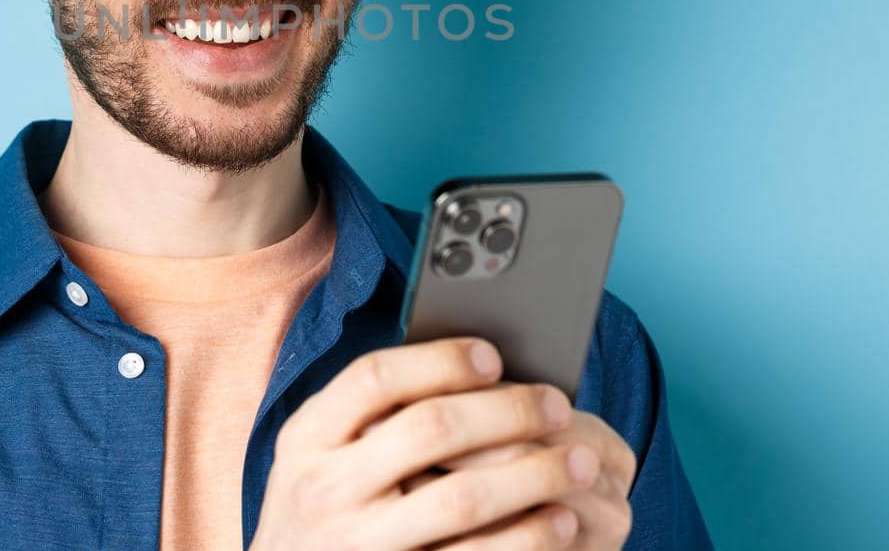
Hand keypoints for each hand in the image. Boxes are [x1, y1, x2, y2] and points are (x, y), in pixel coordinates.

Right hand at [250, 336, 621, 550]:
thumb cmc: (322, 505)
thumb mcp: (318, 453)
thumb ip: (369, 413)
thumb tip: (475, 364)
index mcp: (307, 439)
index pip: (373, 377)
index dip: (440, 361)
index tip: (494, 356)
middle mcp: (325, 490)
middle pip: (430, 429)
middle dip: (507, 411)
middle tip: (559, 405)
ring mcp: (359, 546)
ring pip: (462, 499)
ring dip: (534, 475)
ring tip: (581, 462)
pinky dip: (526, 539)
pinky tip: (560, 522)